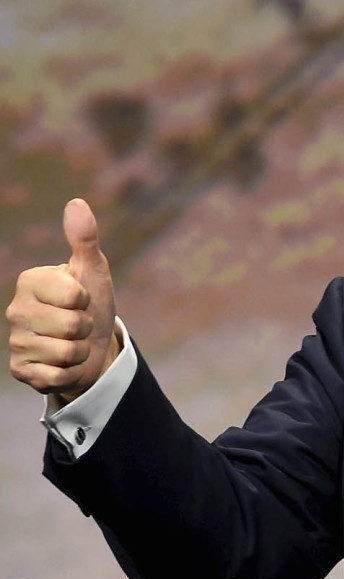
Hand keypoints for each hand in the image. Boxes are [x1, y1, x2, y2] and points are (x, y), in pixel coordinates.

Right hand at [6, 199, 119, 403]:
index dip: (87, 300)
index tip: (82, 299)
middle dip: (86, 328)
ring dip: (80, 352)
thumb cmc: (91, 302)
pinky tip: (63, 364)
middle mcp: (15, 310)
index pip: (73, 295)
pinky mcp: (21, 371)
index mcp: (29, 281)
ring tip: (74, 343)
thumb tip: (77, 202)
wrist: (93, 344)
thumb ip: (84, 239)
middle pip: (71, 327)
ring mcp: (16, 342)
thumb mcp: (93, 270)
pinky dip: (70, 373)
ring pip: (67, 353)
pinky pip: (56, 377)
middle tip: (80, 324)